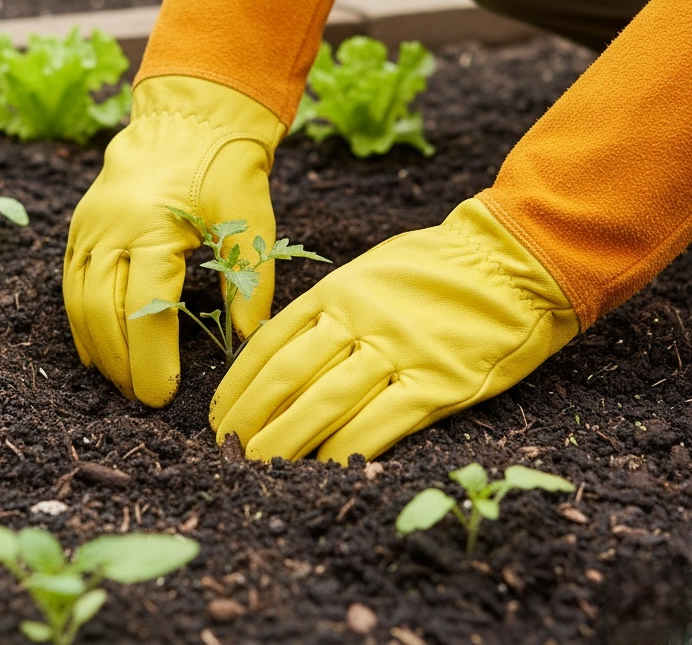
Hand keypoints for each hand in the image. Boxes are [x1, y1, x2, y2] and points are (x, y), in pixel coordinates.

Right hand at [64, 75, 284, 405]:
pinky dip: (80, 322)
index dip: (151, 359)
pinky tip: (96, 350)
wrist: (188, 118)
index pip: (145, 310)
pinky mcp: (81, 226)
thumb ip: (250, 278)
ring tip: (119, 385)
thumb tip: (250, 341)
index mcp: (152, 227)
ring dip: (97, 349)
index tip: (164, 396)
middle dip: (121, 364)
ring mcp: (89, 227)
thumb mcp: (251, 217)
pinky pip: (71, 284)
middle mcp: (110, 229)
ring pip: (78, 302)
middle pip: (103, 313)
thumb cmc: (225, 167)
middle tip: (141, 401)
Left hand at [210, 198, 579, 461]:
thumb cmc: (436, 269)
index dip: (239, 383)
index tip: (219, 415)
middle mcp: (358, 319)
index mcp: (337, 291)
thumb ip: (330, 307)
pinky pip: (381, 422)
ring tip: (260, 467)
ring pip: (324, 402)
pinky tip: (325, 470)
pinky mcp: (438, 380)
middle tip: (228, 450)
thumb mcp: (370, 271)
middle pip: (287, 375)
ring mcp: (398, 349)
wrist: (512, 261)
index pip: (270, 342)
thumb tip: (284, 349)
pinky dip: (346, 449)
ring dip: (285, 440)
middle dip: (250, 416)